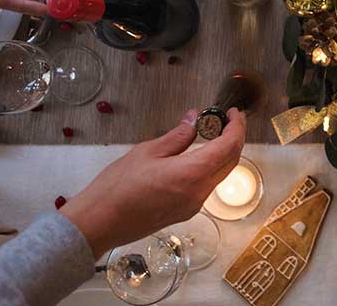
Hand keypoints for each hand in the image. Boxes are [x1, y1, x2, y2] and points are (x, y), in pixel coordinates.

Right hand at [61, 108, 246, 256]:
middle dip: (233, 139)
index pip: (229, 146)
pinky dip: (209, 168)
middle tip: (225, 120)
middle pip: (230, 162)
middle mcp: (199, 192)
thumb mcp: (147, 151)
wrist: (99, 222)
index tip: (234, 113)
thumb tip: (194, 119)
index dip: (237, 127)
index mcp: (192, 173)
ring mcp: (194, 206)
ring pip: (220, 175)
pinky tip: (197, 157)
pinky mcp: (185, 213)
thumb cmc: (117, 187)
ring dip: (222, 154)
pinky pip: (206, 187)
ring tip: (211, 135)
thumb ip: (177, 136)